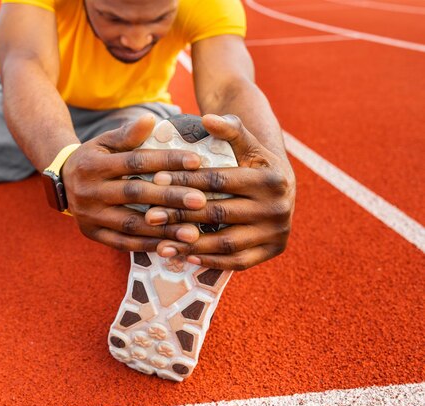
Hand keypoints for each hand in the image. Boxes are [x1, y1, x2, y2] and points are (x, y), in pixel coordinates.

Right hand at [61, 114, 208, 251]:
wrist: (60, 184)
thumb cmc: (93, 159)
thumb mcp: (104, 142)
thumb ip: (128, 134)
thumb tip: (150, 119)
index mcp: (93, 165)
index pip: (135, 161)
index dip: (166, 161)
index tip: (196, 162)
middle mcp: (89, 191)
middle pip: (135, 193)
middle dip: (170, 197)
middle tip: (201, 200)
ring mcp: (89, 216)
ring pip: (131, 224)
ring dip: (164, 229)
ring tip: (193, 232)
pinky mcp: (92, 234)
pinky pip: (123, 243)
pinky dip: (148, 245)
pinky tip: (172, 246)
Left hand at [145, 114, 295, 269]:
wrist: (282, 185)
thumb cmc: (254, 162)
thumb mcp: (246, 143)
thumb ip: (229, 129)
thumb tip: (208, 117)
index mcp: (270, 179)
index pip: (218, 181)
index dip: (185, 180)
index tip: (156, 180)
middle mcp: (277, 208)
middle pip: (219, 212)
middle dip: (181, 214)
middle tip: (150, 215)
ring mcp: (277, 232)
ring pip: (226, 241)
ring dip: (191, 244)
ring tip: (162, 243)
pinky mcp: (274, 250)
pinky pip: (238, 261)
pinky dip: (211, 261)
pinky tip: (186, 256)